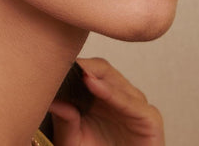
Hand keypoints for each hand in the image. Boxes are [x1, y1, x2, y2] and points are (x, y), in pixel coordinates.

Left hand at [48, 57, 164, 145]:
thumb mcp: (73, 141)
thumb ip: (64, 122)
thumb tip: (50, 100)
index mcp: (101, 95)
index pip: (88, 68)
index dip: (74, 64)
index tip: (55, 61)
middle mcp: (119, 95)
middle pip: (102, 69)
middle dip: (84, 66)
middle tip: (64, 62)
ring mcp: (135, 104)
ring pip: (116, 81)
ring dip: (96, 75)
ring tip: (77, 72)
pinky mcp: (149, 118)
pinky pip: (129, 102)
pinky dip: (111, 92)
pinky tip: (92, 83)